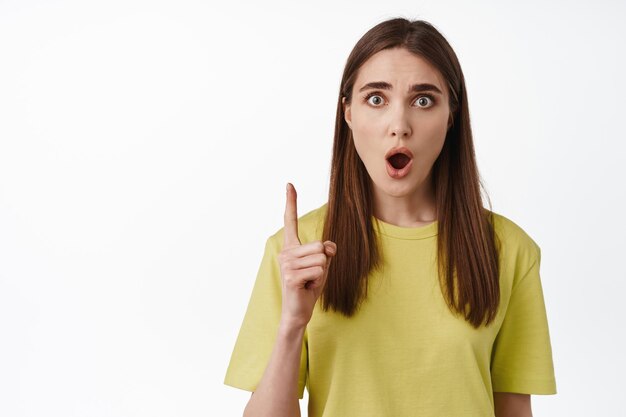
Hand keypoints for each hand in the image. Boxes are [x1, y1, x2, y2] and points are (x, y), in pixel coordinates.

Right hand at [278, 183, 336, 329]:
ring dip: (321, 273)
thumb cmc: (310, 286)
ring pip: (321, 258)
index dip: (291, 202)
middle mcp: (285, 252)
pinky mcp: (290, 276)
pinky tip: (307, 287)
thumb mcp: (323, 265)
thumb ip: (326, 251)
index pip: (289, 220)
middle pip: (320, 245)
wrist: (299, 310)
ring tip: (309, 282)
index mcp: (291, 247)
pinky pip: (318, 270)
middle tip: (312, 275)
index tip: (289, 184)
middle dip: (324, 262)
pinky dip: (318, 281)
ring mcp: (286, 264)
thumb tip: (329, 247)